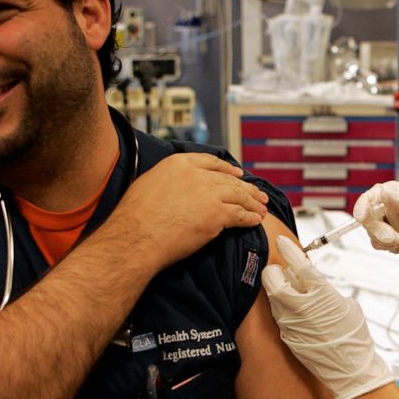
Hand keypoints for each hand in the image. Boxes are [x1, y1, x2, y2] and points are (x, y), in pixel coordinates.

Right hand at [111, 153, 268, 267]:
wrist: (137, 237)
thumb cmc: (134, 216)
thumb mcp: (148, 183)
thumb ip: (168, 180)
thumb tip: (174, 187)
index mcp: (179, 163)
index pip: (211, 162)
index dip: (228, 169)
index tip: (238, 173)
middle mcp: (197, 175)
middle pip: (229, 180)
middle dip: (247, 188)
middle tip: (259, 195)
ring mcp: (209, 194)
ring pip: (239, 196)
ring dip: (253, 203)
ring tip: (263, 208)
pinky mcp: (217, 215)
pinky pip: (240, 215)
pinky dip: (250, 218)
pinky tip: (256, 220)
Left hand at [262, 236, 392, 398]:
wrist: (350, 369)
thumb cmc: (354, 336)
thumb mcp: (345, 304)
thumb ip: (324, 290)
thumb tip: (310, 282)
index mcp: (321, 294)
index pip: (299, 264)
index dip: (289, 249)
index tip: (281, 240)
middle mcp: (300, 306)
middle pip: (273, 278)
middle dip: (275, 270)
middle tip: (283, 270)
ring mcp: (290, 322)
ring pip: (272, 296)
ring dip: (278, 288)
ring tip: (291, 290)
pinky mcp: (286, 335)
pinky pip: (278, 314)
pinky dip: (282, 307)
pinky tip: (293, 309)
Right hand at [354, 181, 398, 278]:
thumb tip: (383, 192)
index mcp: (393, 193)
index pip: (371, 196)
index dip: (362, 205)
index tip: (361, 217)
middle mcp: (387, 207)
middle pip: (366, 215)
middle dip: (376, 228)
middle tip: (392, 238)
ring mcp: (387, 224)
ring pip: (370, 231)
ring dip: (383, 238)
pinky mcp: (388, 239)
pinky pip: (376, 242)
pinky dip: (386, 245)